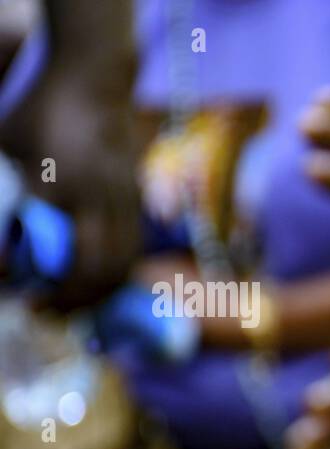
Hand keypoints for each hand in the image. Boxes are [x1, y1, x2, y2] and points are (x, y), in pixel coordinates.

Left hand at [0, 37, 139, 306]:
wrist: (95, 78)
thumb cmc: (41, 109)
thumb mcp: (9, 147)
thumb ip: (10, 195)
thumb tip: (6, 250)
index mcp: (65, 185)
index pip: (63, 256)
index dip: (48, 288)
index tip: (25, 300)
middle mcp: (102, 197)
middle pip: (101, 271)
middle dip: (75, 302)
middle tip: (45, 312)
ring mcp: (127, 198)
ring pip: (124, 265)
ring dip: (100, 293)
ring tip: (72, 304)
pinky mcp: (139, 198)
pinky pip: (133, 250)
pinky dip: (115, 274)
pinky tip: (93, 279)